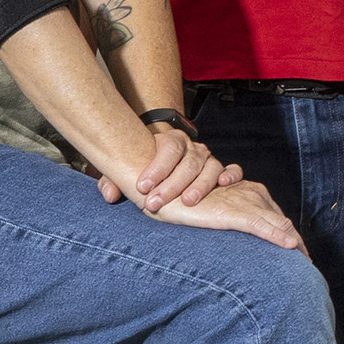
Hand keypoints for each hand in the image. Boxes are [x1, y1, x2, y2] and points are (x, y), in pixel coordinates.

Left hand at [101, 123, 231, 215]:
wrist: (165, 160)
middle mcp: (193, 148)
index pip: (168, 149)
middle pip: (188, 163)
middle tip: (155, 203)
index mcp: (172, 141)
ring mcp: (209, 159)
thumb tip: (110, 194)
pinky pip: (233, 170)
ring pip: (210, 168)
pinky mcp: (221, 172)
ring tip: (188, 202)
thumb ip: (114, 179)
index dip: (156, 168)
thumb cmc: (145, 167)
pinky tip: (224, 184)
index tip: (142, 186)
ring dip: (200, 186)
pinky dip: (231, 175)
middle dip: (171, 185)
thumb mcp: (126, 169)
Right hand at [151, 173, 303, 250]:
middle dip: (296, 242)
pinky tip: (291, 247)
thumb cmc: (185, 200)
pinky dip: (278, 236)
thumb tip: (235, 240)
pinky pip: (261, 226)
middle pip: (283, 221)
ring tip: (305, 261)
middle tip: (307, 262)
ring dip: (294, 243)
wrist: (165, 188)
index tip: (298, 253)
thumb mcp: (214, 210)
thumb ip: (230, 217)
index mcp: (251, 193)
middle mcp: (253, 195)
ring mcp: (245, 202)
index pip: (276, 217)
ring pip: (279, 224)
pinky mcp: (234, 212)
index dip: (287, 234)